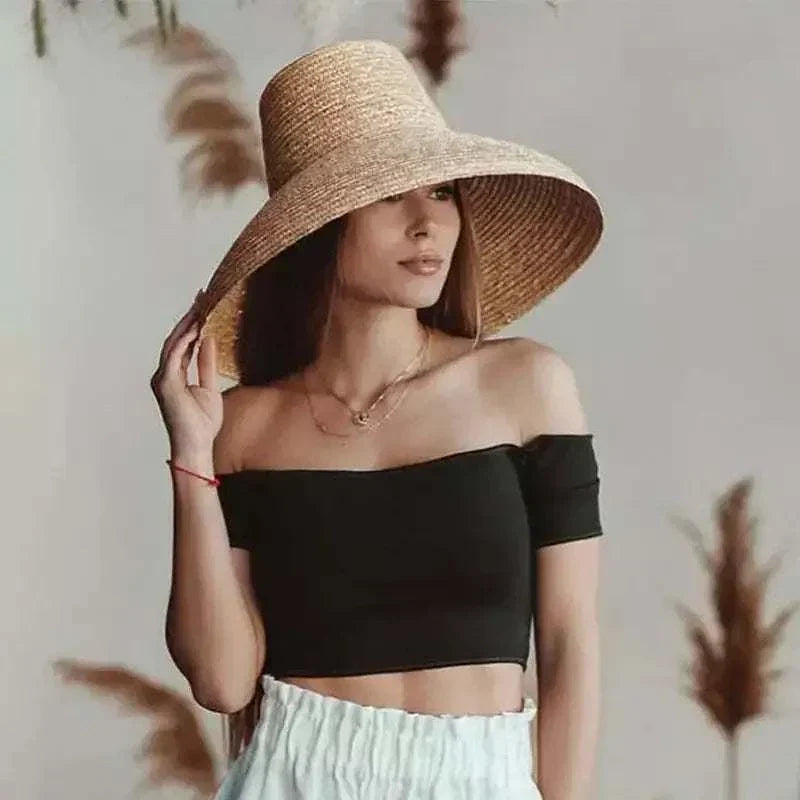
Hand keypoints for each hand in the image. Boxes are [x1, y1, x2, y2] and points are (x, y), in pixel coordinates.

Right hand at [149, 290, 222, 454]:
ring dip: (187, 324)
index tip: (204, 306)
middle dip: (189, 318)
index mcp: (174, 375)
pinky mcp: (166, 384)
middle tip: (202, 297)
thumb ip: (206, 364)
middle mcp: (165, 374)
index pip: (184, 343)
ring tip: (200, 307)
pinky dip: (184, 341)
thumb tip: (208, 341)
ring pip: (174, 344)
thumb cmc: (202, 423)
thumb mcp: (209, 387)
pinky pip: (174, 357)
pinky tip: (195, 328)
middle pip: (177, 339)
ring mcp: (163, 378)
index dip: (193, 324)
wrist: (196, 446)